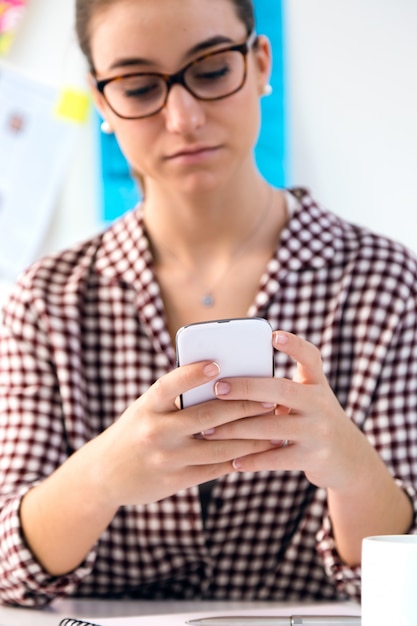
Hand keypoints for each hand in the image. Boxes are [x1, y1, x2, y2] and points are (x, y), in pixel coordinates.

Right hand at [88, 360, 274, 506]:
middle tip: (271, 397)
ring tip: (276, 426)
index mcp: (147, 406)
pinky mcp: (176, 480)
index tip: (217, 364)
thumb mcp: (146, 409)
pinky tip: (260, 450)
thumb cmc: (136, 429)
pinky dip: (241, 458)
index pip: (170, 386)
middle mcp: (156, 431)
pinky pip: (215, 468)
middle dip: (243, 406)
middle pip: (207, 416)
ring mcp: (167, 458)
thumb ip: (177, 398)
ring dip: (252, 437)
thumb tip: (223, 380)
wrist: (105, 475)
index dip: (192, 374)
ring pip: (218, 446)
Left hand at [202, 330, 369, 489]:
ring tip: (210, 431)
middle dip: (245, 388)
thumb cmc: (315, 422)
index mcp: (317, 384)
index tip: (274, 336)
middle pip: (280, 390)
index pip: (310, 357)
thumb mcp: (310, 398)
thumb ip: (284, 387)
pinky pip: (275, 458)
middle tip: (217, 388)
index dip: (294, 345)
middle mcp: (321, 403)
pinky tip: (232, 460)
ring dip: (236, 429)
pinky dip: (252, 460)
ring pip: (270, 427)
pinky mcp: (314, 458)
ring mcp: (319, 431)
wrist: (350, 460)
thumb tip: (233, 380)